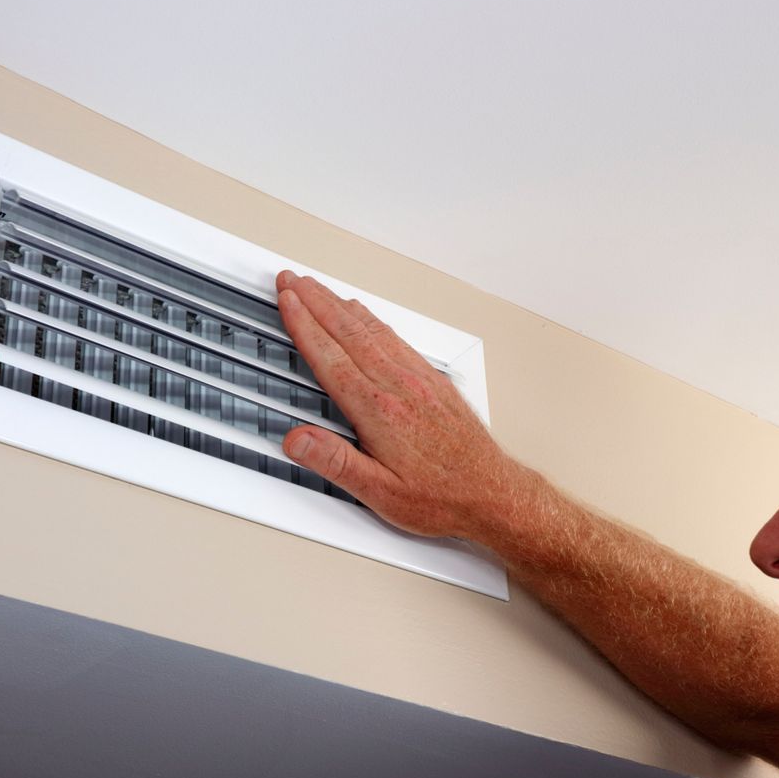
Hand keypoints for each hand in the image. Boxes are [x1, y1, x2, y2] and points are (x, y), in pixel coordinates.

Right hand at [275, 270, 516, 537]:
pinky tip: (364, 315)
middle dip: (316, 301)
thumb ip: (334, 462)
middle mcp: (399, 386)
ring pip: (372, 329)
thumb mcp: (378, 492)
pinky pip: (396, 338)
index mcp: (380, 410)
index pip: (331, 357)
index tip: (287, 300)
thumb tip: (297, 440)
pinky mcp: (433, 381)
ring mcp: (419, 379)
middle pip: (348, 331)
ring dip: (340, 305)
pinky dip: (371, 320)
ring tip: (319, 288)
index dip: (304, 325)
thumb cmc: (440, 497)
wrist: (491, 493)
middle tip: (292, 280)